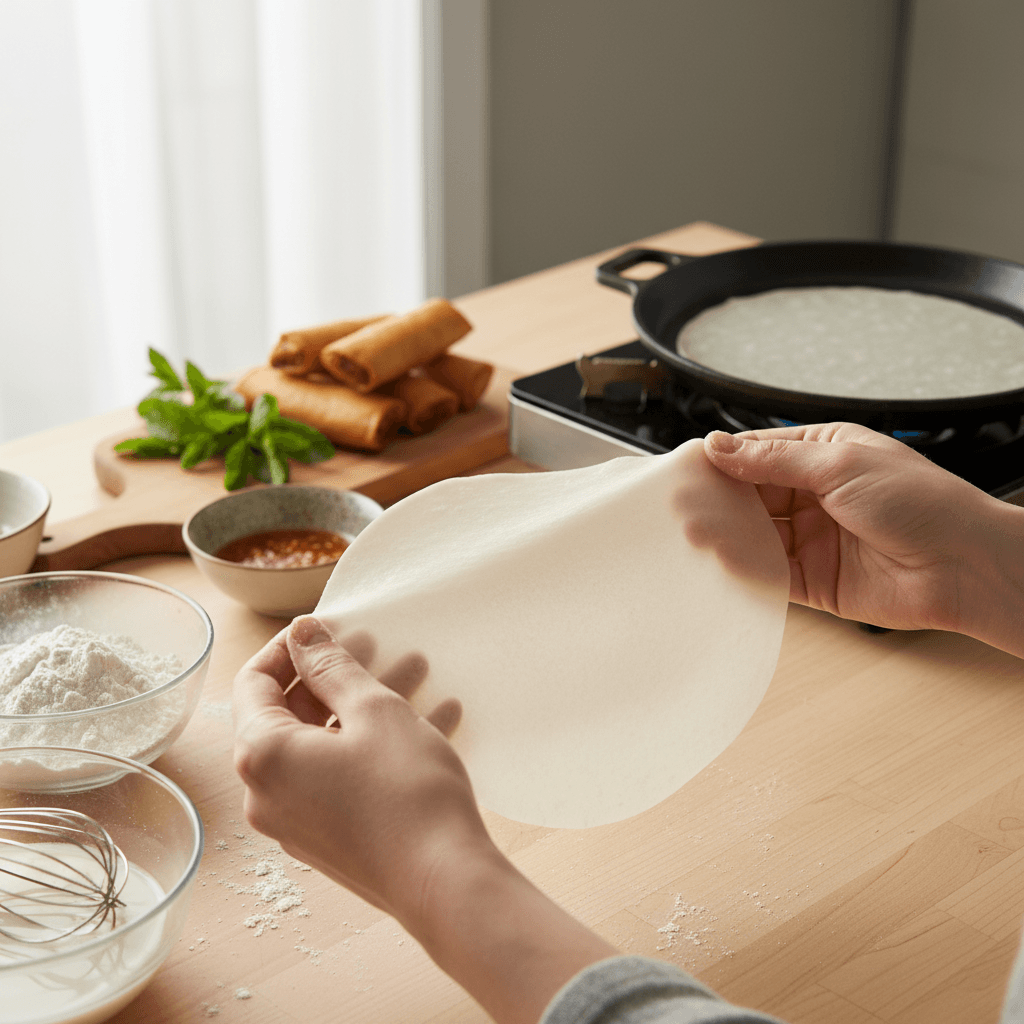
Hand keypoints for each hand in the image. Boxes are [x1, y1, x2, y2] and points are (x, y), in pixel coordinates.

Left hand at [233, 616, 617, 1023]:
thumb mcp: (373, 710)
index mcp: (263, 756)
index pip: (254, 682)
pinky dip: (374, 744)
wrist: (444, 883)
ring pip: (324, 744)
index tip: (329, 627)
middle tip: (379, 645)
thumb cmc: (406, 792)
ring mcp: (298, 822)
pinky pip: (341, 776)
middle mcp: (267, 793)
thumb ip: (330, 666)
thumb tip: (300, 634)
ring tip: (418, 673)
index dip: (290, 648)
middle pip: (291, 714)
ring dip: (366, 705)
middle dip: (339, 674)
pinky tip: (433, 719)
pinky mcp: (331, 839)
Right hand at [704, 423, 1023, 654]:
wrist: (965, 567)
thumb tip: (720, 447)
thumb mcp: (840, 464)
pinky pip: (767, 574)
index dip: (720, 460)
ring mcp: (811, 538)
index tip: (686, 468)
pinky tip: (723, 563)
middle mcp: (813, 495)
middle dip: (717, 501)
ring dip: (725, 535)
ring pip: (752, 535)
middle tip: (682, 505)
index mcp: (822, 454)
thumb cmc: (923, 503)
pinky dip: (743, 570)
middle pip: (748, 496)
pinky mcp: (812, 581)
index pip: (756, 453)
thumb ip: (773, 460)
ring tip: (695, 534)